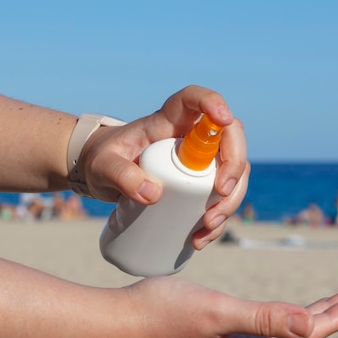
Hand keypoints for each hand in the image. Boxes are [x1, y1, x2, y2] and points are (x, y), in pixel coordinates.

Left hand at [82, 85, 249, 248]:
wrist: (103, 175)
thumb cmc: (103, 159)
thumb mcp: (103, 166)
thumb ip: (121, 175)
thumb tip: (154, 194)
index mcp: (169, 119)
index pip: (195, 99)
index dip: (214, 103)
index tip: (224, 120)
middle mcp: (193, 136)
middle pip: (230, 139)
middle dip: (234, 166)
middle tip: (221, 193)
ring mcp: (202, 160)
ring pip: (235, 171)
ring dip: (231, 200)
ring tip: (207, 226)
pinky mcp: (201, 184)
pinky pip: (223, 198)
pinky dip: (219, 220)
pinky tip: (201, 238)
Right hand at [126, 277, 337, 337]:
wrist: (116, 324)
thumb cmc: (164, 314)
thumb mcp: (219, 312)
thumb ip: (264, 318)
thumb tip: (309, 325)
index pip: (301, 336)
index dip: (331, 320)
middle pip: (295, 334)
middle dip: (325, 317)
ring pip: (278, 329)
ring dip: (304, 315)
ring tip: (326, 304)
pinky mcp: (213, 333)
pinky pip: (259, 324)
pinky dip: (278, 314)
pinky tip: (277, 310)